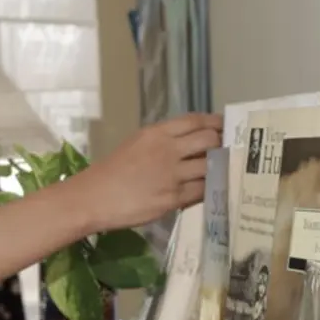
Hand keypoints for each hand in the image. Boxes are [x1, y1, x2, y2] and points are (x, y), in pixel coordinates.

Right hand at [76, 113, 222, 232]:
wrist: (92, 198)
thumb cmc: (110, 172)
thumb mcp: (135, 145)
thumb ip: (162, 142)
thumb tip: (189, 146)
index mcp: (156, 133)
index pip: (196, 121)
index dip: (215, 123)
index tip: (225, 127)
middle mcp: (167, 150)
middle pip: (210, 141)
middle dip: (221, 145)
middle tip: (226, 152)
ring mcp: (172, 175)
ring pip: (210, 167)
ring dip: (218, 169)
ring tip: (221, 172)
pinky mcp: (173, 198)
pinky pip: (201, 191)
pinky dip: (208, 189)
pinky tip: (208, 190)